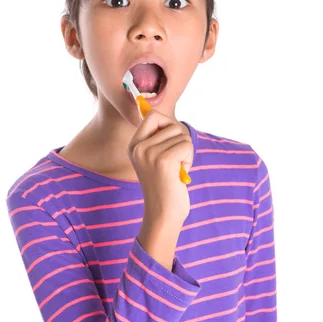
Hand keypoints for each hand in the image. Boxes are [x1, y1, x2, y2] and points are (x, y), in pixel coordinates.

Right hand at [127, 109, 193, 225]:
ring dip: (185, 152)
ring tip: (176, 169)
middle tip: (174, 161)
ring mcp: (149, 153)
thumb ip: (158, 138)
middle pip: (171, 124)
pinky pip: (186, 145)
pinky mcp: (163, 160)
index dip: (168, 125)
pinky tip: (180, 172)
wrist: (163, 214)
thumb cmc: (165, 186)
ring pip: (181, 135)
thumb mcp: (155, 159)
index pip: (153, 115)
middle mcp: (138, 147)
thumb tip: (152, 108)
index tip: (170, 144)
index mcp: (133, 145)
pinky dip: (189, 158)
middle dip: (180, 140)